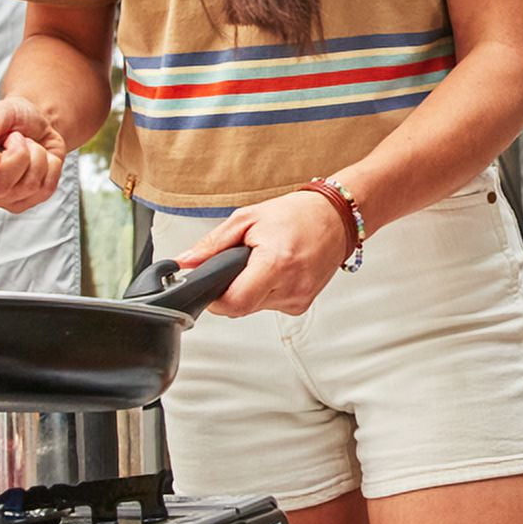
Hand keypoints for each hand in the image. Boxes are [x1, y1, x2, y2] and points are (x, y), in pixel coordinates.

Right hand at [0, 96, 66, 212]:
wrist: (39, 127)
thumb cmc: (14, 119)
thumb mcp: (3, 111)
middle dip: (18, 155)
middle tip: (17, 137)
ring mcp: (3, 198)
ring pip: (27, 186)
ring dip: (36, 156)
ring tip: (28, 144)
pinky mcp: (27, 202)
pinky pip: (45, 188)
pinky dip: (50, 166)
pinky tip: (40, 158)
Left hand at [177, 190, 353, 317]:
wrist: (336, 218)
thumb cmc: (297, 214)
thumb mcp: (247, 219)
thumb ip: (212, 244)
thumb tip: (186, 262)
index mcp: (276, 263)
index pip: (235, 302)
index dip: (215, 298)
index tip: (210, 285)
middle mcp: (291, 286)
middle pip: (241, 307)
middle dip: (231, 290)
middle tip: (237, 265)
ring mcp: (299, 298)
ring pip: (254, 308)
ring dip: (249, 290)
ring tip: (261, 262)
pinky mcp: (302, 304)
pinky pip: (269, 306)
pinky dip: (264, 291)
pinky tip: (275, 271)